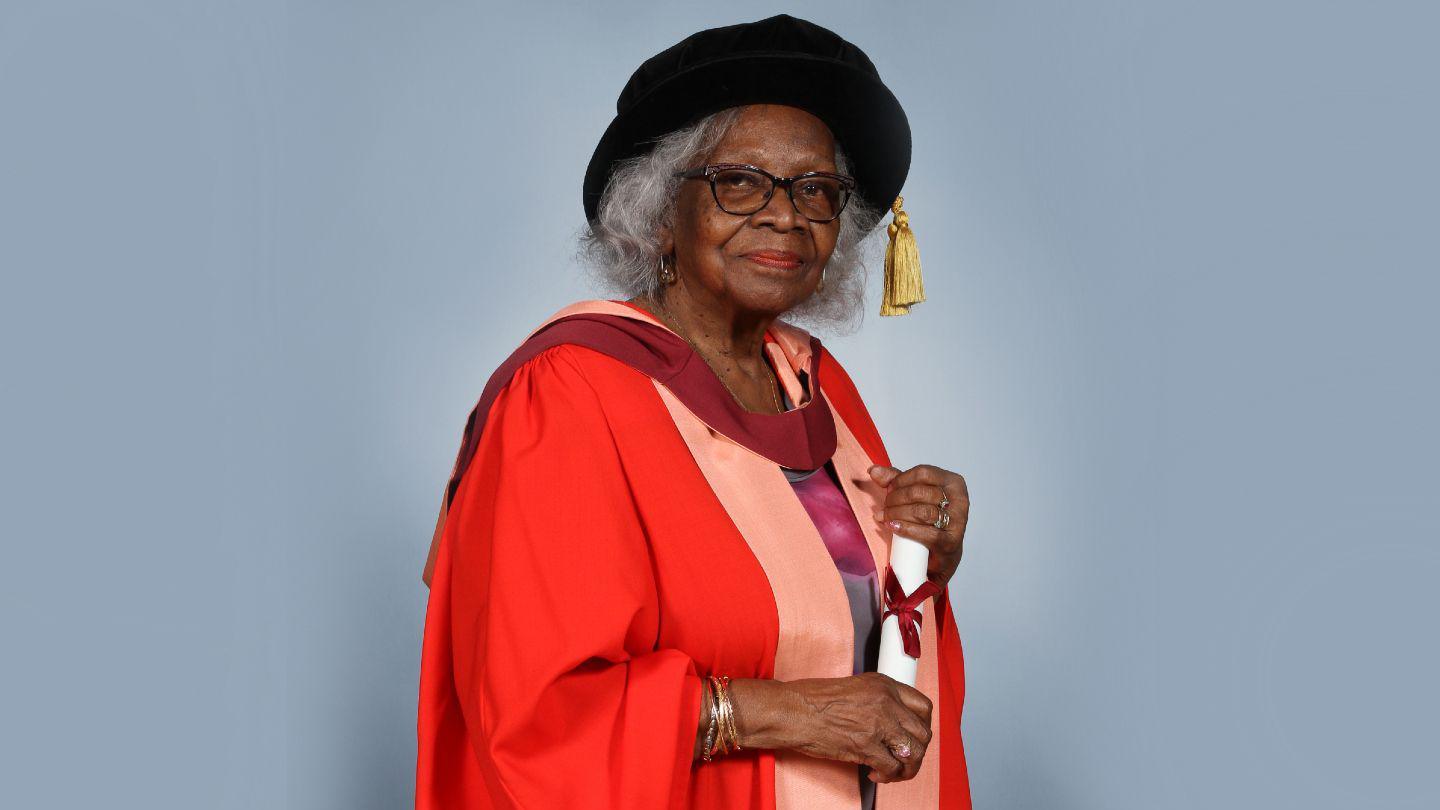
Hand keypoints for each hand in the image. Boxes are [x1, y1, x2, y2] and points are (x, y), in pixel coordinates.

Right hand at [779, 673, 933, 782]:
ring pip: (913, 752)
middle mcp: (886, 701)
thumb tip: (892, 723)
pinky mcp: (866, 746)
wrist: (792, 711)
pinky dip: (888, 776)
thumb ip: (878, 701)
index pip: (923, 706)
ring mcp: (878, 723)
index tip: (915, 737)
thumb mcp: (855, 688)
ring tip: (893, 772)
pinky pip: (893, 768)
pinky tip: (876, 775)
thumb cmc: (813, 700)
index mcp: (884, 685)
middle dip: (917, 751)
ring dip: (907, 768)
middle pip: (923, 733)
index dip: (923, 727)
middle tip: (904, 759)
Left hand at [868, 464, 969, 588]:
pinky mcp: (951, 542)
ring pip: (922, 512)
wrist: (942, 554)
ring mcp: (957, 521)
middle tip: (884, 507)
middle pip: (919, 492)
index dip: (900, 480)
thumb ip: (895, 480)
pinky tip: (892, 526)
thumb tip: (873, 470)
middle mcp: (959, 500)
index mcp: (953, 482)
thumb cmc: (930, 520)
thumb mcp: (914, 495)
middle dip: (895, 498)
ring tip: (884, 517)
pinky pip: (926, 533)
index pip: (923, 473)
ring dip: (897, 514)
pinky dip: (905, 529)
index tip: (888, 489)